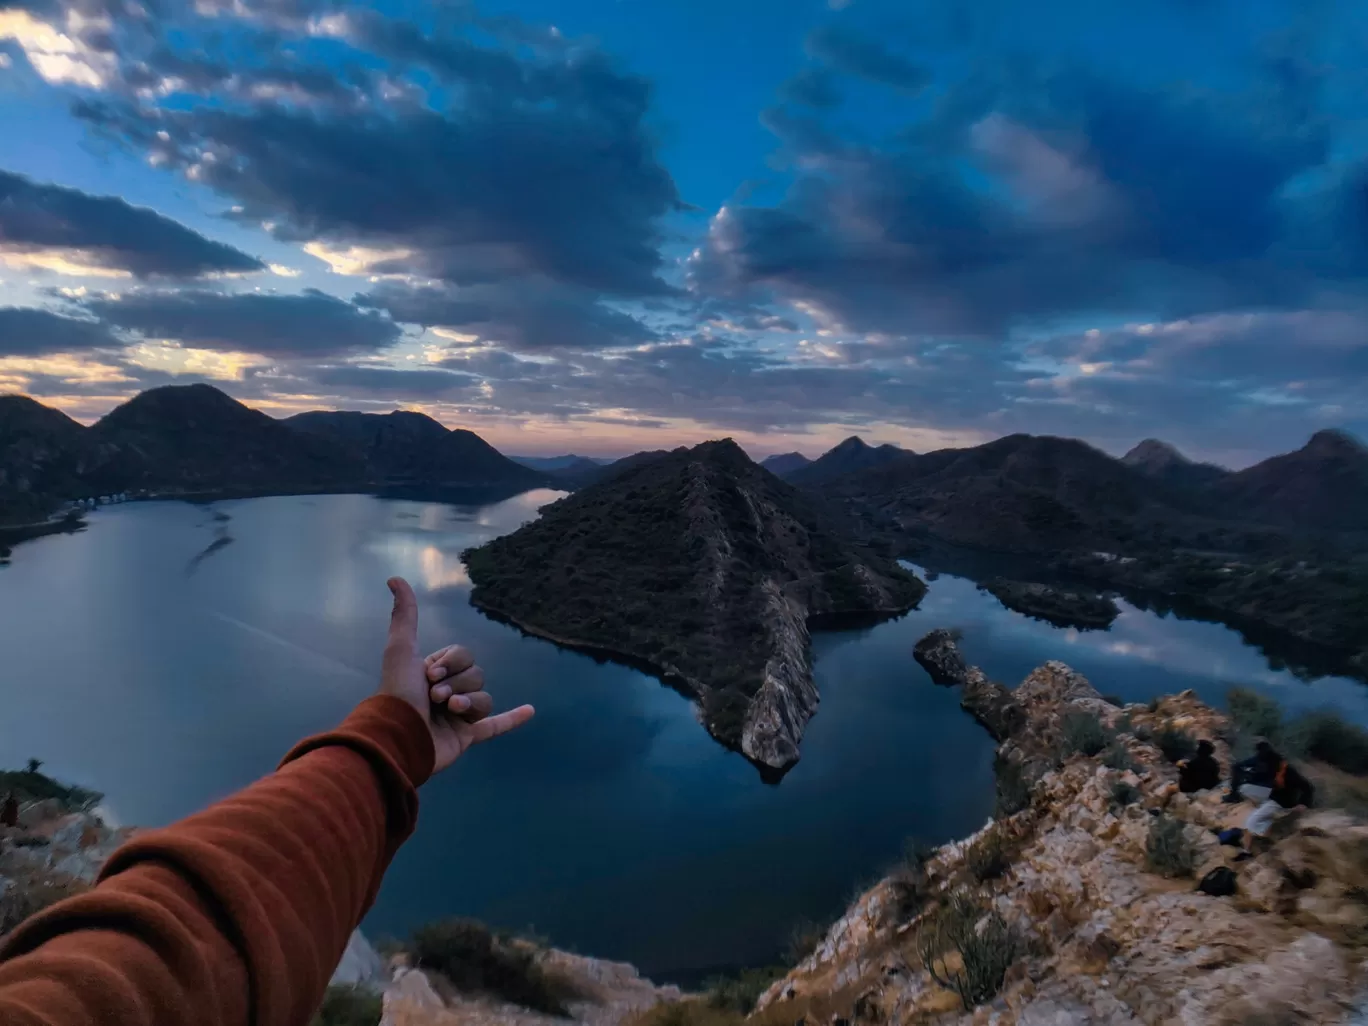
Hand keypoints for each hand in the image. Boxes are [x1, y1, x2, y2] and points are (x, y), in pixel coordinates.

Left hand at [381, 577, 533, 772]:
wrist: (400, 736)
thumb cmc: (398, 692)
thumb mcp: (401, 648)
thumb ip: (404, 616)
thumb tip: (394, 578)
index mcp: (433, 673)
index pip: (462, 656)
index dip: (451, 663)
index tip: (429, 674)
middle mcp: (447, 691)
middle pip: (475, 675)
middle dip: (457, 684)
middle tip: (435, 697)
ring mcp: (458, 715)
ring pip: (484, 697)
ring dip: (469, 702)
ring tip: (450, 711)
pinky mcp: (467, 735)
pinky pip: (495, 725)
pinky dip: (512, 718)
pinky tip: (530, 711)